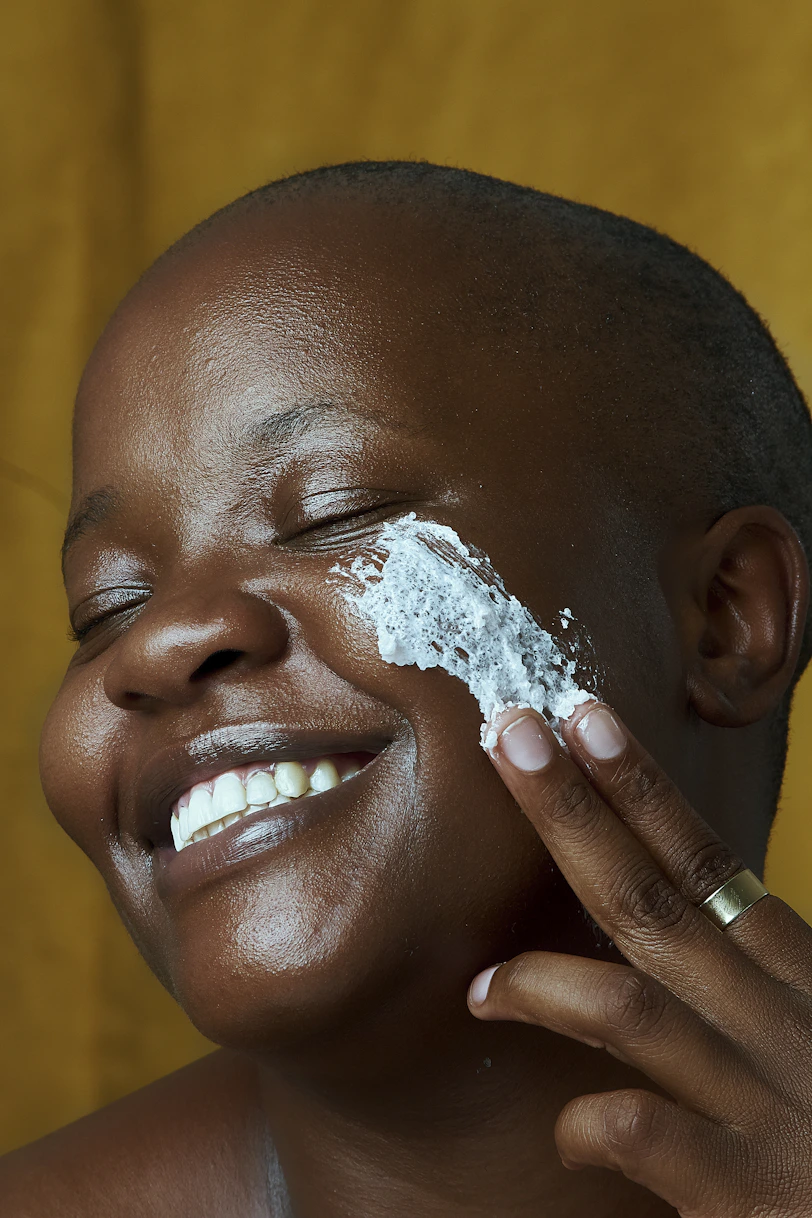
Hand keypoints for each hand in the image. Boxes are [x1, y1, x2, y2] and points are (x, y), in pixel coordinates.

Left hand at [468, 702, 811, 1216]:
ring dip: (543, 980)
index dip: (640, 785)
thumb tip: (679, 910)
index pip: (705, 860)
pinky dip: (588, 1121)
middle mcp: (778, 1017)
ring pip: (632, 1006)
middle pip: (654, 898)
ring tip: (480, 986)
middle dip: (573, 814)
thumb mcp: (811, 1028)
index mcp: (795, 973)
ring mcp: (761, 1099)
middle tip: (510, 736)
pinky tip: (565, 1131)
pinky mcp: (746, 1187)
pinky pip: (642, 1131)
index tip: (583, 717)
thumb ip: (751, 974)